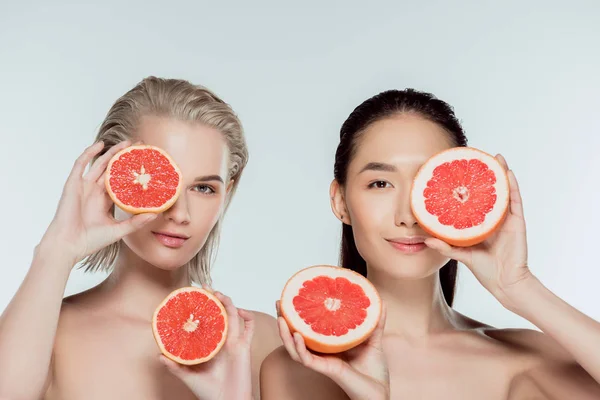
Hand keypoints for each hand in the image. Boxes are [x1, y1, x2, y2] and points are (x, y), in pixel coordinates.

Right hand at [38, 140, 156, 265]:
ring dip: (111, 152)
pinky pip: (81, 164)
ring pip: (100, 164)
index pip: (121, 182)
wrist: (69, 245)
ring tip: (126, 142)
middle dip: (124, 158)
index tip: (146, 165)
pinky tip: (100, 145)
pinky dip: (89, 153)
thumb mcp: (119, 230)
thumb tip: (156, 214)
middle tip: (140, 147)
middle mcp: (95, 191)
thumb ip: (136, 222)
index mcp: (105, 201)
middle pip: (112, 169)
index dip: (132, 173)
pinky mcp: (73, 184)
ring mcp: (84, 186)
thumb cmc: (91, 240)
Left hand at [160, 289, 254, 399]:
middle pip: (219, 313)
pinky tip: (241, 310)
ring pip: (233, 316)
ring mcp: (233, 341)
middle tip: (205, 288)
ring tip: (219, 294)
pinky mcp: (244, 346)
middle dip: (214, 299)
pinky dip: (248, 317)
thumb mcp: (188, 376)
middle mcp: (221, 340)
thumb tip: (159, 355)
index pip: (204, 320)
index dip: (201, 307)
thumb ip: (175, 366)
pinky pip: (249, 328)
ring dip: (228, 302)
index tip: (193, 295)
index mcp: (208, 344)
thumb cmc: (208, 392)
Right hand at [276, 300, 388, 399]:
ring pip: (295, 349)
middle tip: (279, 303)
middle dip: (285, 321)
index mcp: (330, 344)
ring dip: (285, 334)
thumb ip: (375, 322)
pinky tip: (296, 335)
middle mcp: (322, 353)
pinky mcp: (326, 369)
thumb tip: (382, 302)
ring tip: (280, 318)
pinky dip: (299, 348)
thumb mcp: (374, 340)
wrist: (379, 392)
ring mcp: (322, 361)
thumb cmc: (374, 371)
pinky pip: (306, 359)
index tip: (292, 298)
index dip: (298, 315)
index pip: (309, 328)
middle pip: (296, 336)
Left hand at [425, 154, 532, 308]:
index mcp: (480, 224)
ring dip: (500, 174)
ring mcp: (506, 218)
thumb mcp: (462, 255)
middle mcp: (493, 218)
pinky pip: (514, 200)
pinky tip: (507, 173)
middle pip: (489, 192)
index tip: (459, 171)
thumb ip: (446, 247)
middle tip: (477, 157)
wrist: (506, 283)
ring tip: (495, 157)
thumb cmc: (485, 270)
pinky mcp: (517, 222)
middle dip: (484, 175)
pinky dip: (512, 186)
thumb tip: (425, 239)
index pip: (473, 201)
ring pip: (503, 191)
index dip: (468, 187)